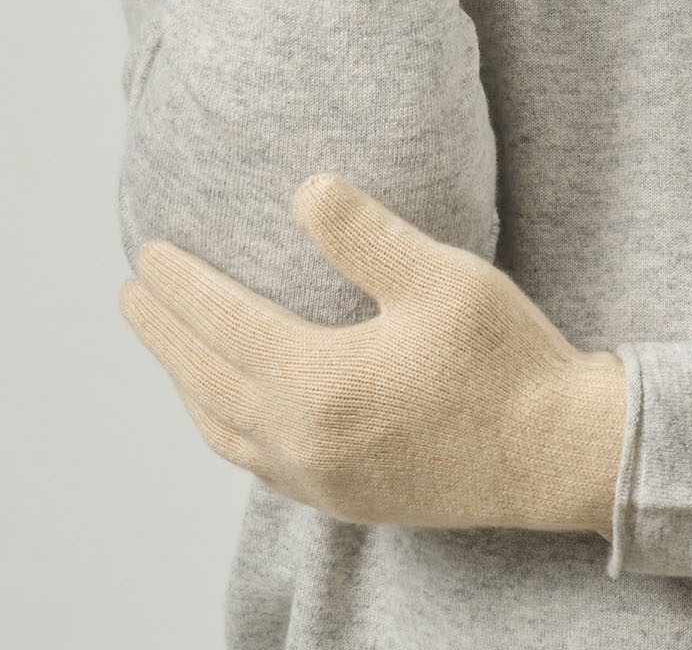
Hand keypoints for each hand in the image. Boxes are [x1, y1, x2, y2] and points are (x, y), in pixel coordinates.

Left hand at [119, 173, 626, 537]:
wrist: (558, 453)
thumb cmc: (505, 358)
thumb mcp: (442, 276)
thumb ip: (365, 234)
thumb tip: (304, 190)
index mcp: (320, 381)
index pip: (223, 323)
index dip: (181, 284)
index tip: (147, 252)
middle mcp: (305, 440)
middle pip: (205, 381)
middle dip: (163, 335)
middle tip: (134, 293)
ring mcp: (322, 480)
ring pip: (223, 432)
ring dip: (187, 384)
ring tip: (171, 349)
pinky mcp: (346, 501)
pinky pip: (257, 465)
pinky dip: (226, 429)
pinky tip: (237, 412)